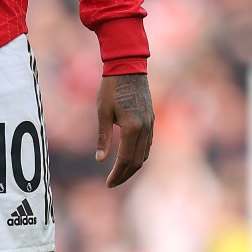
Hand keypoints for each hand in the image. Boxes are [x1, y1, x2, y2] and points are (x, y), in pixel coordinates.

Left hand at [95, 72, 153, 186]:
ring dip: (133, 167)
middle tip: (112, 183)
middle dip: (124, 175)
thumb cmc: (111, 88)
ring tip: (119, 173)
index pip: (126, 160)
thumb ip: (103, 137)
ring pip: (144, 154)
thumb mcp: (102, 112)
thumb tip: (100, 160)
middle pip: (137, 162)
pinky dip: (139, 155)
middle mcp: (145, 129)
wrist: (128, 67)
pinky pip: (147, 144)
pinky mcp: (151, 120)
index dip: (117, 174)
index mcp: (132, 128)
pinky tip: (129, 157)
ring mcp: (151, 125)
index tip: (108, 184)